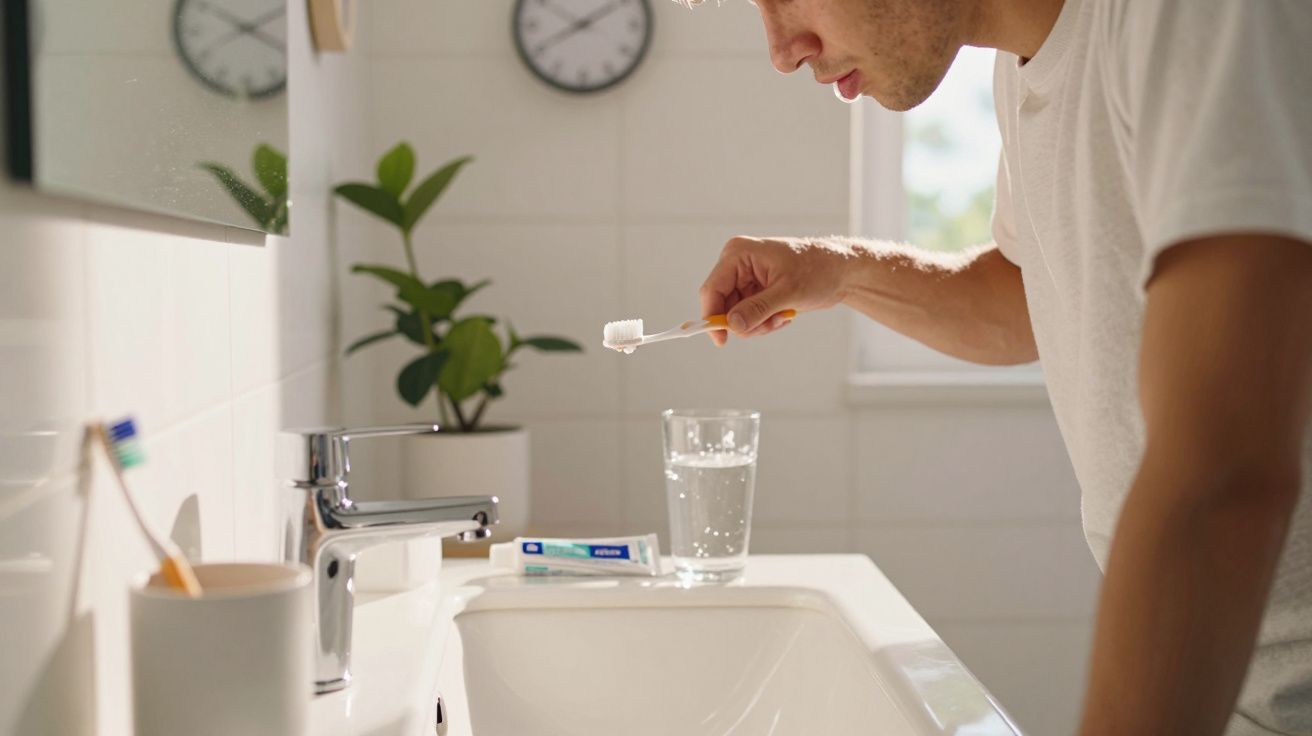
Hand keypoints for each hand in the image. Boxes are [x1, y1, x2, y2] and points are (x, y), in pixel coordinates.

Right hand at [698, 235, 850, 345]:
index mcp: (739, 254)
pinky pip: (748, 316)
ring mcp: (746, 278)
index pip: (713, 289)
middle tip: (770, 325)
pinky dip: (764, 322)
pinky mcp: (755, 290)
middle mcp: (738, 264)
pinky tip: (784, 316)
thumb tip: (733, 326)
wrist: (840, 271)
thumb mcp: (787, 292)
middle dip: (745, 321)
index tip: (721, 341)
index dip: (712, 316)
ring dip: (758, 324)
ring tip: (783, 318)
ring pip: (736, 315)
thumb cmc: (817, 270)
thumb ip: (758, 309)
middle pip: (722, 305)